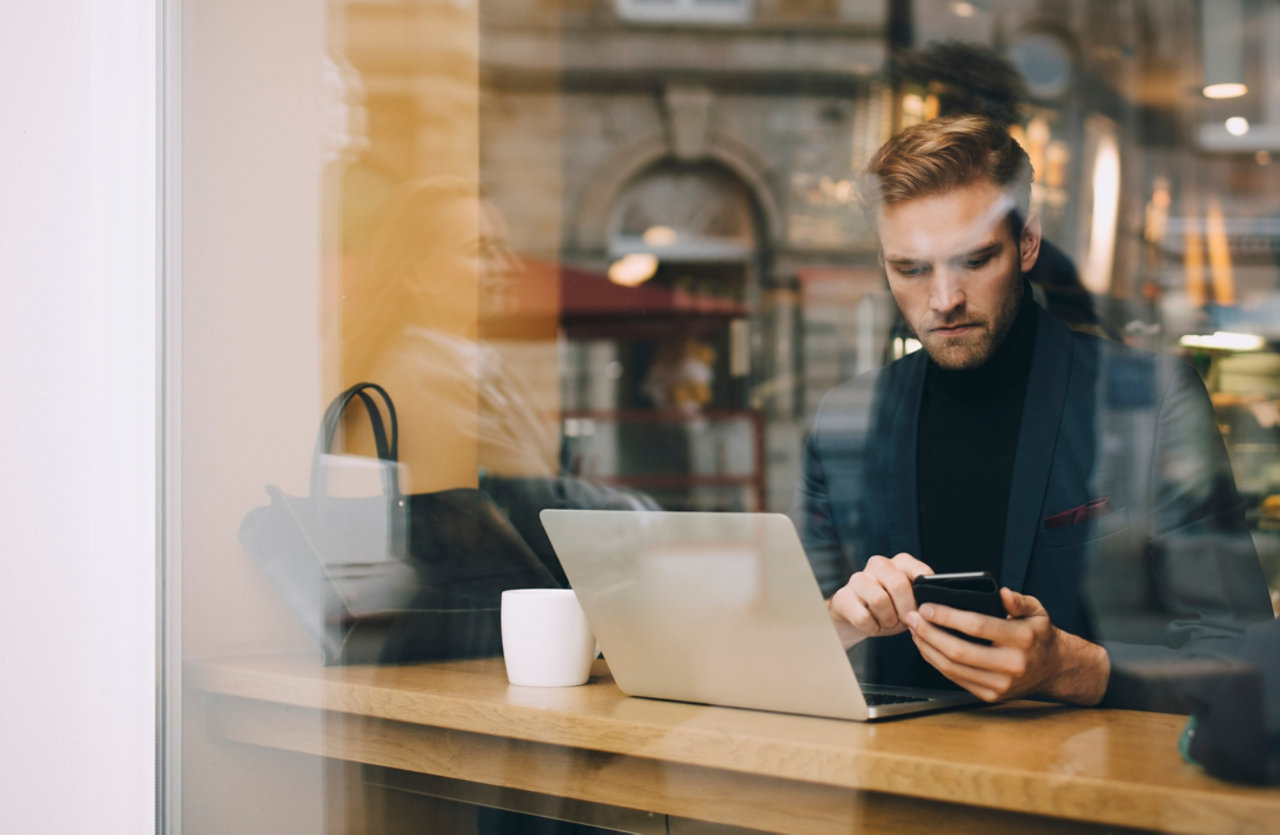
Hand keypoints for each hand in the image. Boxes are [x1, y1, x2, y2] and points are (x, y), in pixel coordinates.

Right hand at [827, 553, 933, 648]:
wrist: (857, 617)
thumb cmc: (890, 608)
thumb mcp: (909, 602)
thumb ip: (921, 600)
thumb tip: (929, 608)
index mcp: (900, 563)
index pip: (920, 570)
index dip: (925, 592)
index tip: (924, 607)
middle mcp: (879, 565)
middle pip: (898, 585)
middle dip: (905, 610)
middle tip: (906, 621)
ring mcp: (858, 579)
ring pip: (879, 600)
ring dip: (888, 620)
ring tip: (888, 623)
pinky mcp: (843, 597)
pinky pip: (863, 617)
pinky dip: (872, 628)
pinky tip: (872, 626)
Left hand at [905, 587, 1109, 704]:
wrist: (1054, 669)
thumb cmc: (1039, 636)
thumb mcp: (1037, 611)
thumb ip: (1018, 600)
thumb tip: (1002, 593)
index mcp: (1022, 639)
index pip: (977, 626)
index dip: (947, 616)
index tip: (926, 607)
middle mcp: (1011, 665)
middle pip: (958, 650)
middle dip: (928, 633)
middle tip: (912, 618)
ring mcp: (1000, 684)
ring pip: (952, 668)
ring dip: (927, 648)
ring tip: (914, 630)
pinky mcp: (990, 695)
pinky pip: (955, 679)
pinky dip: (936, 662)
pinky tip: (927, 647)